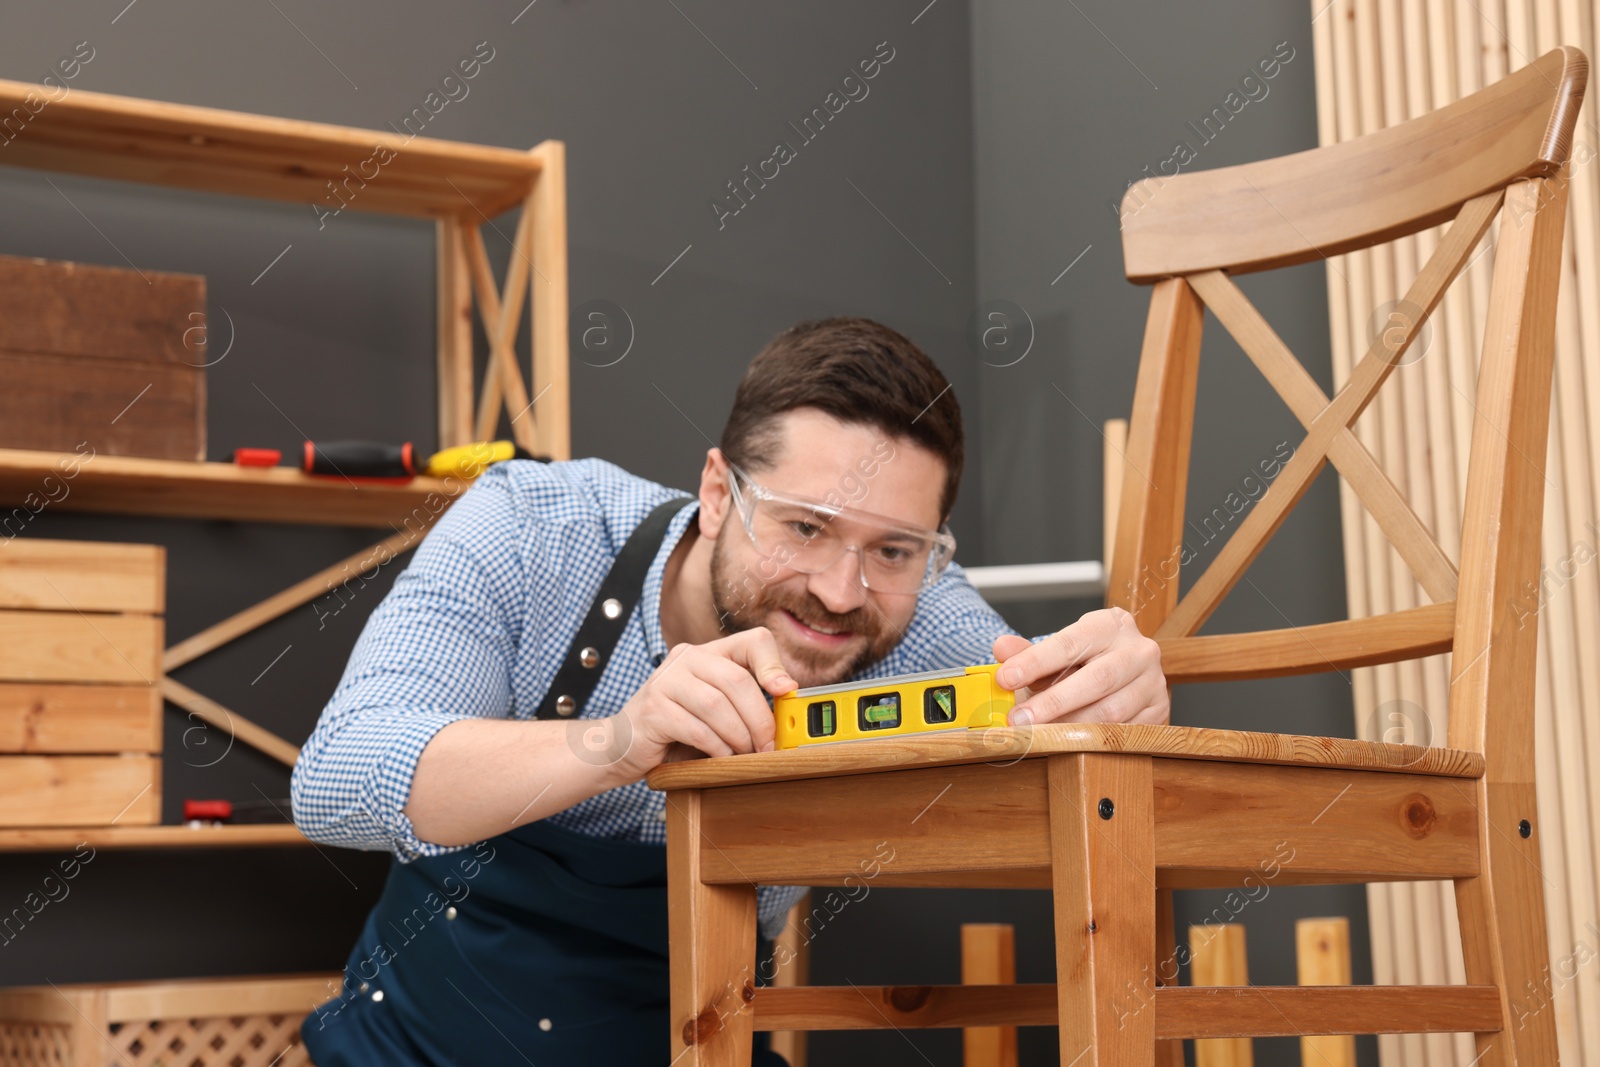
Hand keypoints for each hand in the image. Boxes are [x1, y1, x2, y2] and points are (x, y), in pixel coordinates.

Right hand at [608, 627, 796, 780]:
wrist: (621, 746)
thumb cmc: (675, 729)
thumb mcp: (715, 709)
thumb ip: (743, 701)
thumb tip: (787, 702)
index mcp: (707, 653)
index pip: (752, 641)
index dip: (774, 665)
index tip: (786, 692)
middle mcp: (685, 658)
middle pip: (737, 680)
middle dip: (760, 719)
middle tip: (768, 745)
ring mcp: (665, 681)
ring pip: (717, 705)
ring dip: (738, 737)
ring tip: (744, 754)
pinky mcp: (653, 709)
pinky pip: (697, 729)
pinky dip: (716, 748)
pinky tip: (720, 757)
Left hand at [990, 607, 1168, 725]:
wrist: (1125, 671)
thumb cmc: (1087, 660)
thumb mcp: (1058, 650)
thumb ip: (1028, 652)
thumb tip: (1001, 648)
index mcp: (1111, 624)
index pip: (1070, 643)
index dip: (1036, 662)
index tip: (1006, 678)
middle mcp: (1139, 650)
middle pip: (1096, 679)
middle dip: (1053, 702)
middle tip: (1019, 720)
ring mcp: (1154, 682)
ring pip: (1111, 711)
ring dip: (1071, 726)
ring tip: (1039, 734)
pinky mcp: (1158, 712)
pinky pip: (1124, 732)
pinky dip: (1094, 741)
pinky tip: (1069, 744)